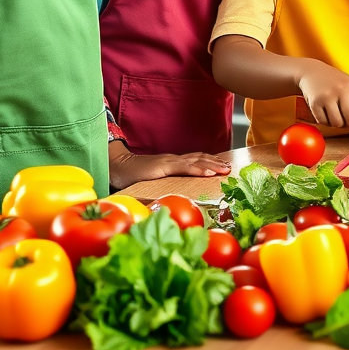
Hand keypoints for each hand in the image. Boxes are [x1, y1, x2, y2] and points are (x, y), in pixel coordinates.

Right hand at [108, 144, 230, 189]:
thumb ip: (166, 181)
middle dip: (216, 163)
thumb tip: (177, 191)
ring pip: (196, 161)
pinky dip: (198, 168)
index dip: (211, 162)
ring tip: (225, 169)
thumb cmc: (133, 175)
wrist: (118, 166)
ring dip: (213, 165)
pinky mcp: (164, 166)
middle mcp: (174, 159)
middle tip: (230, 168)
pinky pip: (184, 167)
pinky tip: (209, 171)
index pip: (196, 160)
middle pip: (200, 158)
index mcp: (173, 162)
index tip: (224, 167)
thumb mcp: (154, 179)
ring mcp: (170, 161)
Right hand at [298, 61, 348, 131]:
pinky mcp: (315, 103)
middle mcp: (340, 89)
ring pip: (337, 123)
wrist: (311, 71)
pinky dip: (326, 122)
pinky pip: (324, 122)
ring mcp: (327, 96)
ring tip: (338, 116)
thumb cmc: (334, 80)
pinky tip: (327, 114)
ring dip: (339, 124)